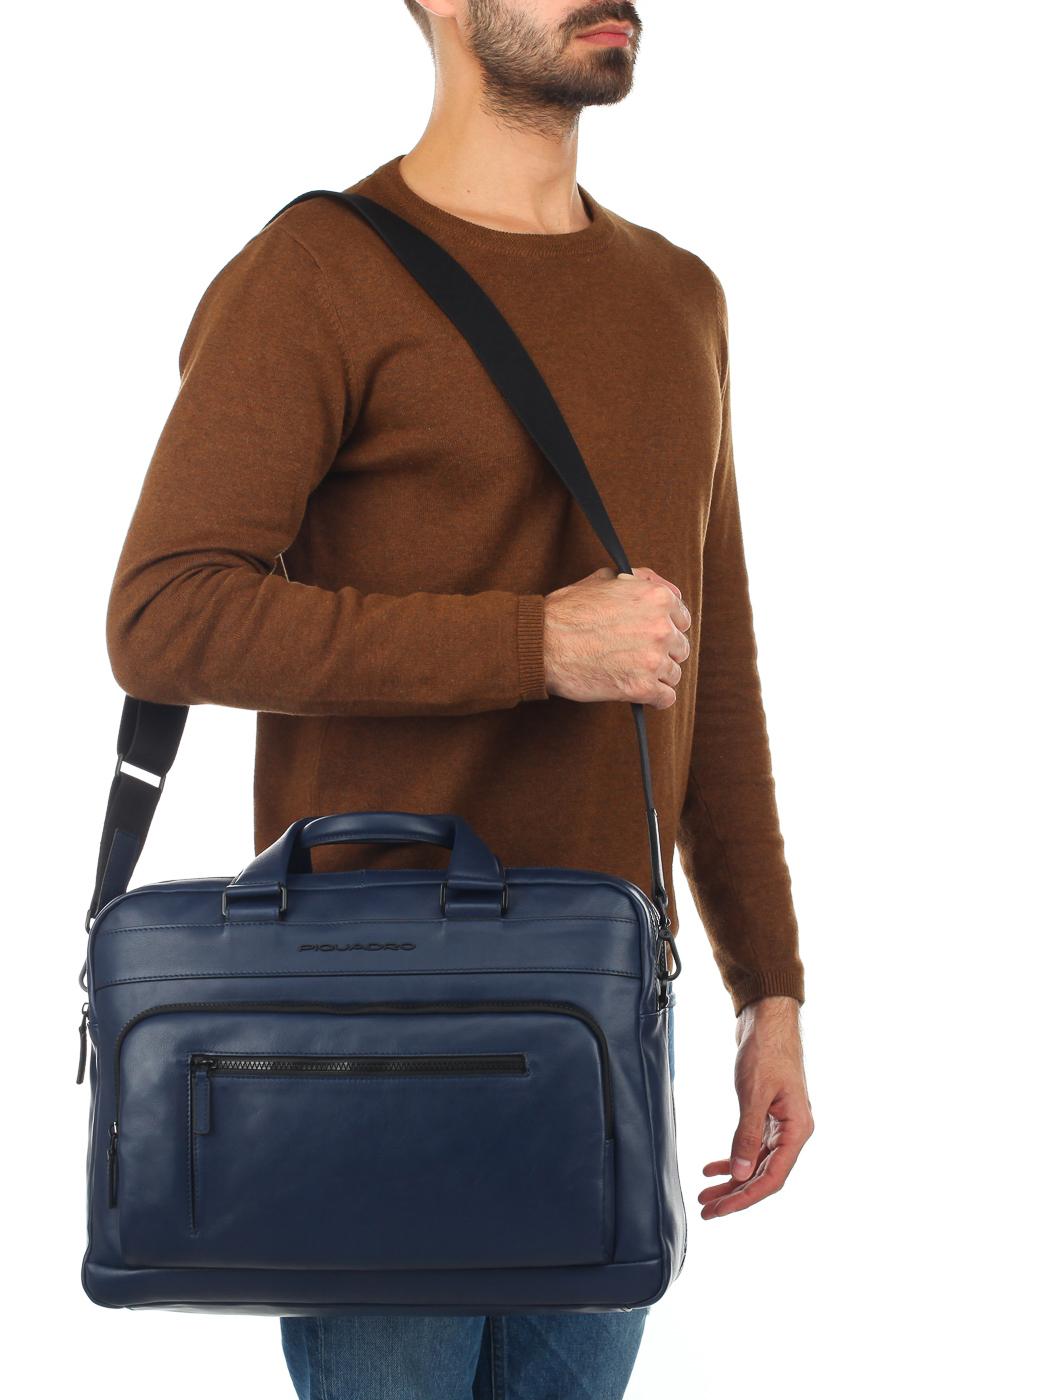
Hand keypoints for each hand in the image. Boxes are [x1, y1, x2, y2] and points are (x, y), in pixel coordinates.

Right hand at [542, 565, 690, 708]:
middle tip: (638, 656)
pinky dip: (654, 698)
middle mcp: (661, 627)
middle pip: (680, 647)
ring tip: (632, 673)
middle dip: (662, 652)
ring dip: (657, 676)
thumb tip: (661, 587)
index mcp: (657, 598)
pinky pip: (666, 698)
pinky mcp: (642, 688)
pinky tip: (639, 691)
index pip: (682, 618)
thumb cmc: (567, 611)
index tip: (651, 635)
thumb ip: (639, 580)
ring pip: (674, 674)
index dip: (665, 627)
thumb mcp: (604, 579)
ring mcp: (654, 659)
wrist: (542, 643)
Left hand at [699, 995, 813, 1218]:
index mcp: (797, 1130)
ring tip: (705, 1193)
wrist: (767, 1018)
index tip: (720, 1211)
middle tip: (707, 1210)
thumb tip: (741, 1175)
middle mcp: (793, 1131)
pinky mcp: (767, 1113)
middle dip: (735, 1194)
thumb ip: (747, 1134)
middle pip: (763, 1174)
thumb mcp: (754, 1094)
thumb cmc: (766, 1051)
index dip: (745, 1197)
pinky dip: (732, 1156)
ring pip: (755, 1161)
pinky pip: (751, 1144)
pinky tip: (712, 1166)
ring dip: (731, 1178)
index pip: (772, 1177)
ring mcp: (781, 1123)